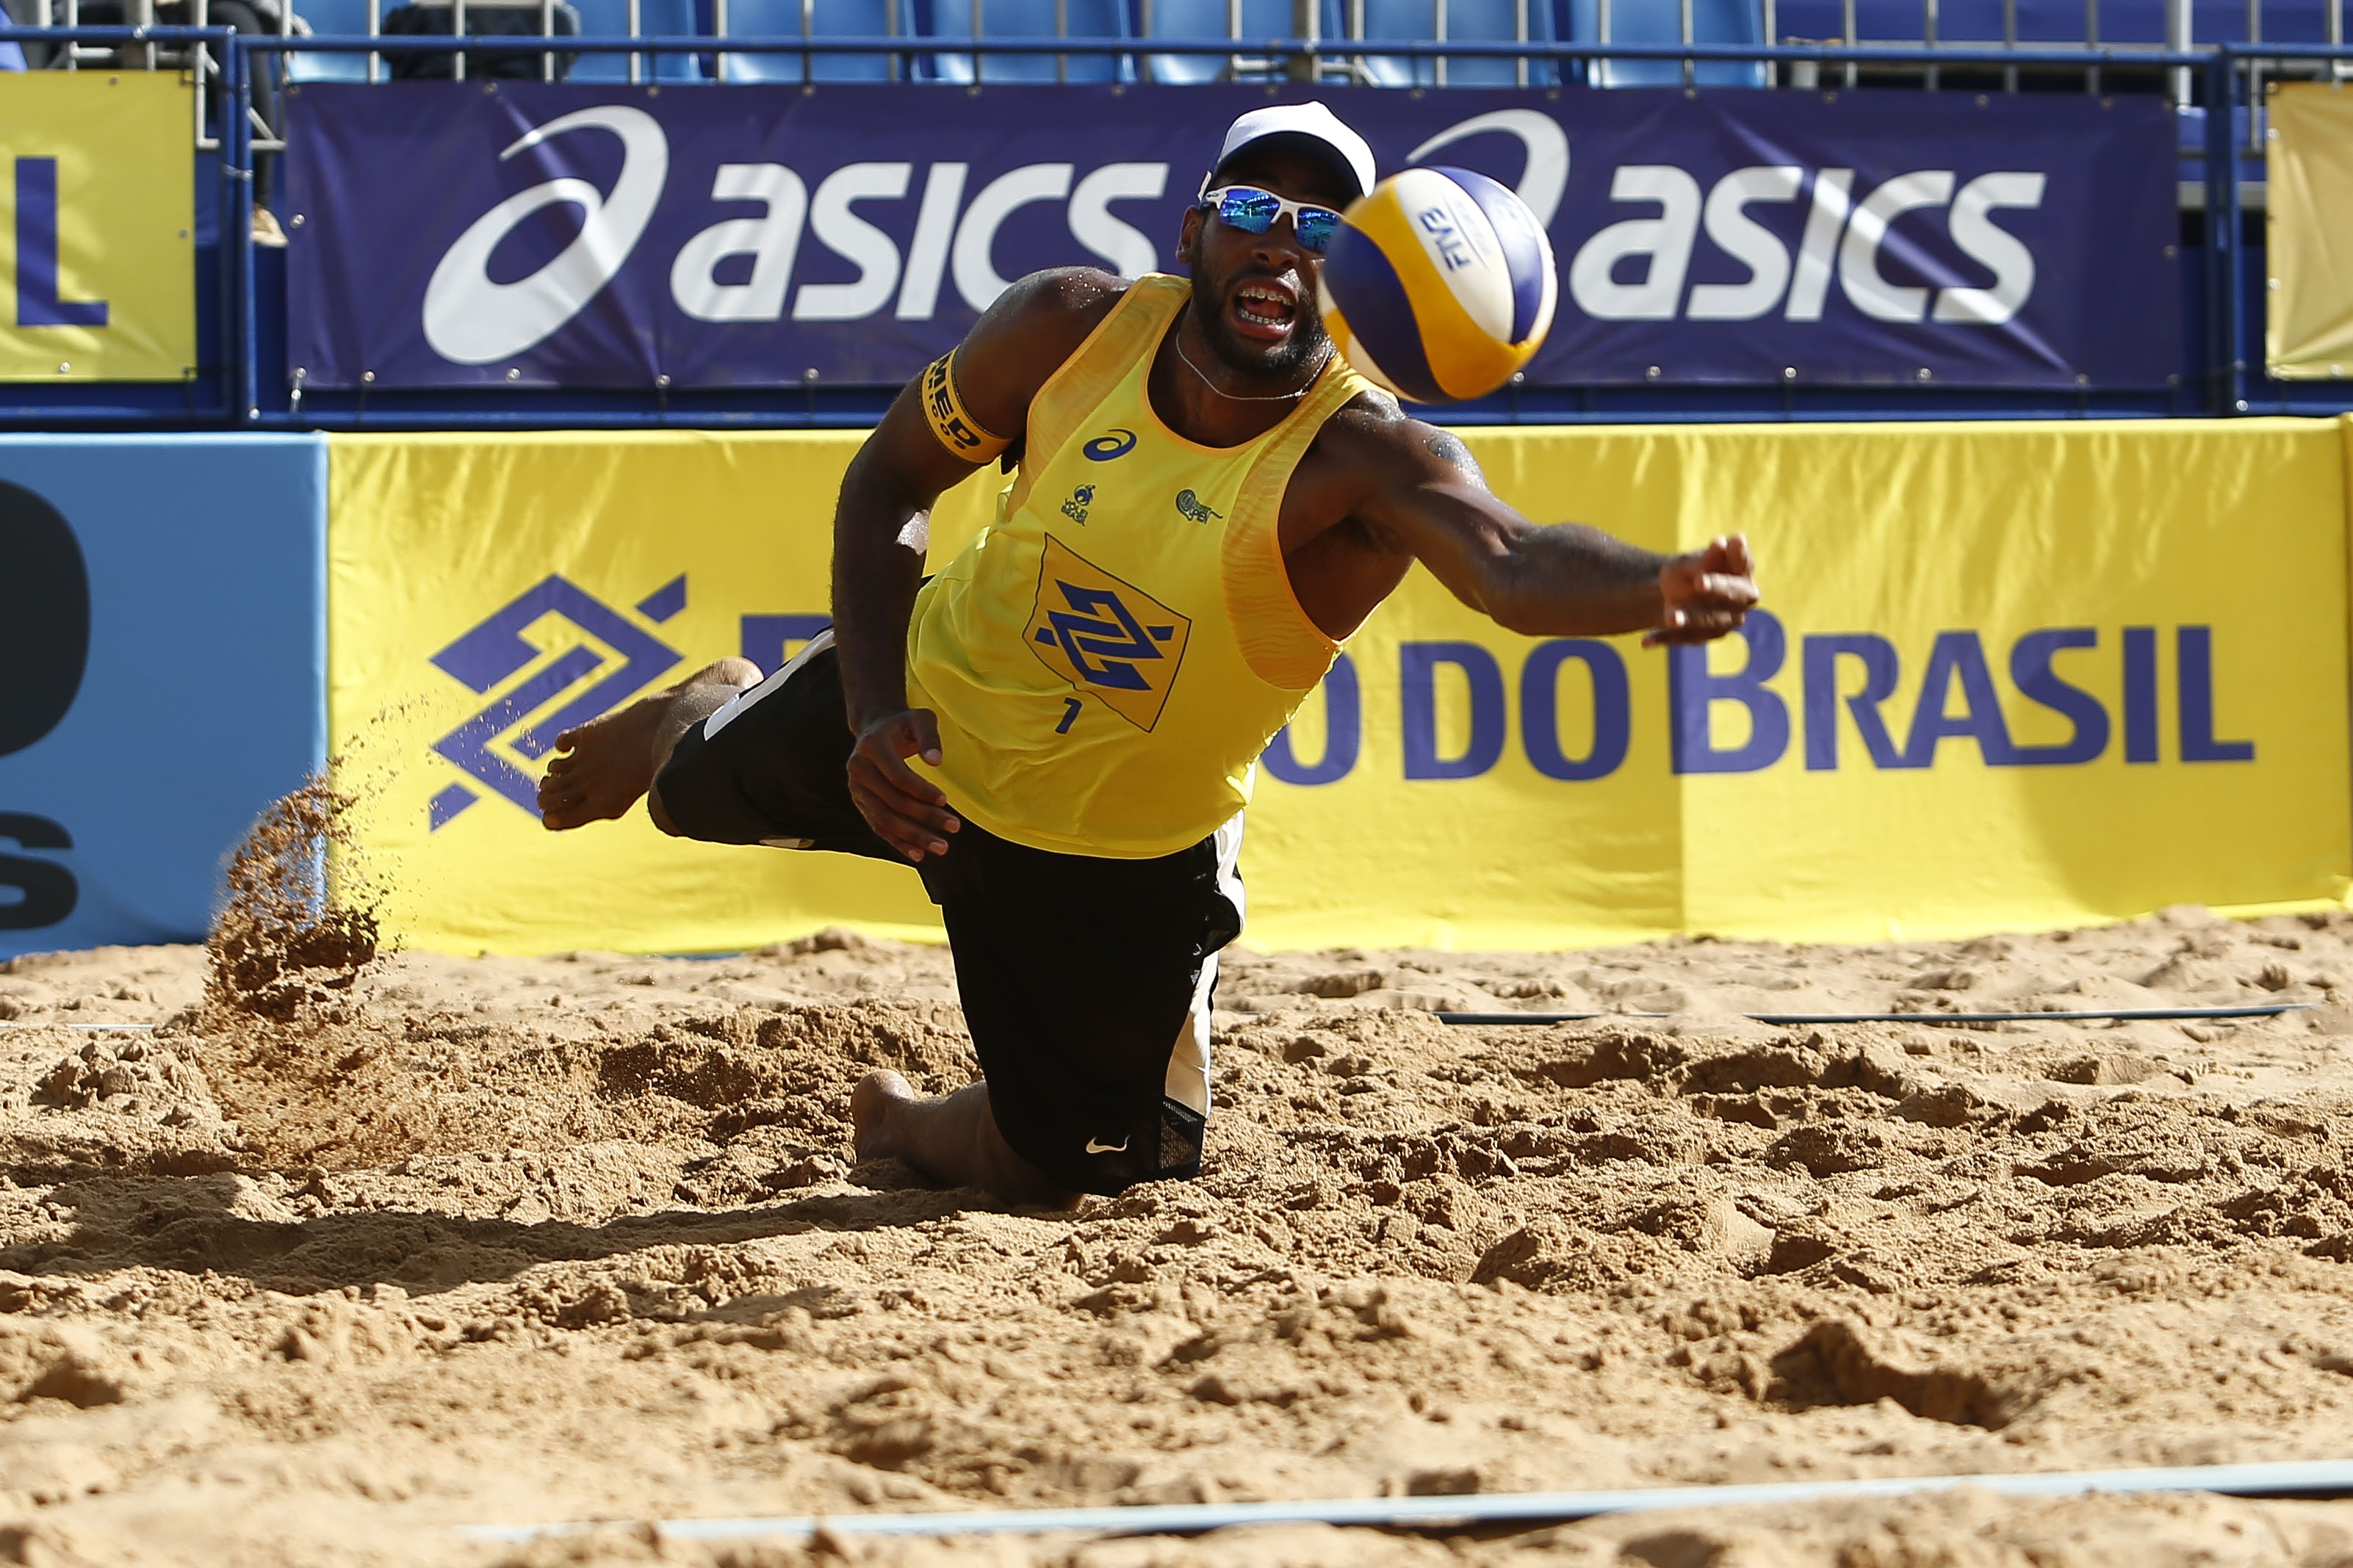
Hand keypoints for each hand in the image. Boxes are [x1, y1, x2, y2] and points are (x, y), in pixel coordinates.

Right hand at [846, 708, 960, 861]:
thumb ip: (929, 737)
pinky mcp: (860, 802)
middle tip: (954, 828)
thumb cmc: (904, 723)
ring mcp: (856, 788)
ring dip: (914, 836)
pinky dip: (898, 842)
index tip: (946, 800)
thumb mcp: (920, 718)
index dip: (921, 790)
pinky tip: (919, 854)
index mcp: (871, 747)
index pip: (898, 776)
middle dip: (925, 818)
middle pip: (892, 802)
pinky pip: (878, 826)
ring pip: (884, 819)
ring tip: (942, 847)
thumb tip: (936, 761)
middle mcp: (858, 769)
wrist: (875, 728)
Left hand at [1645, 534, 1758, 646]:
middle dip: (1715, 588)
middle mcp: (1742, 599)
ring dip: (1688, 618)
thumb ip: (1707, 556)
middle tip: (1699, 582)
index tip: (1719, 540)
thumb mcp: (1691, 559)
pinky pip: (1685, 638)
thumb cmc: (1691, 569)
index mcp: (1743, 571)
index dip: (1735, 554)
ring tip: (1670, 617)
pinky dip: (1665, 638)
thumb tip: (1721, 543)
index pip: (1743, 561)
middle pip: (1731, 595)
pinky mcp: (1705, 636)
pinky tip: (1646, 642)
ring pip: (1708, 620)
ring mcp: (1726, 621)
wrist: (1676, 592)